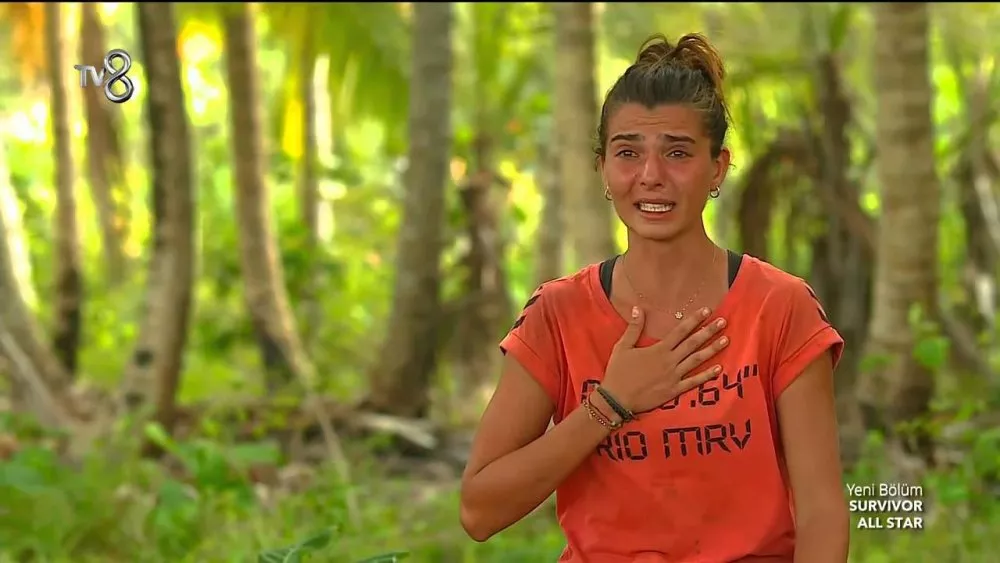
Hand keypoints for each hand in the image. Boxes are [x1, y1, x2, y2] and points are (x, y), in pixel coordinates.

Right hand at [601, 306, 728, 413]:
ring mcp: (674, 376)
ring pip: (697, 360)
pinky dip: (706, 375)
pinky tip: (718, 368)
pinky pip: (694, 382)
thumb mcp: (622, 347)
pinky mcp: (674, 390)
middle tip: (723, 321)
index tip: (706, 310)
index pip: (680, 331)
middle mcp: (669, 361)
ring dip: (712, 350)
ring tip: (726, 340)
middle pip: (693, 343)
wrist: (617, 399)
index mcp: (658, 350)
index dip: (694, 320)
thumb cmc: (618, 372)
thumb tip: (638, 309)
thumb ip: (633, 328)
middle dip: (709, 331)